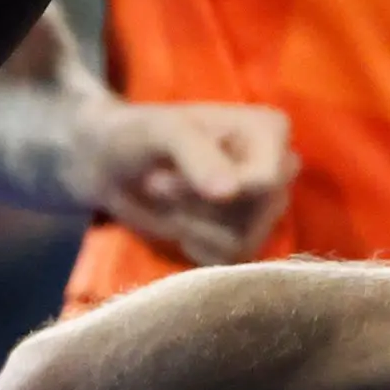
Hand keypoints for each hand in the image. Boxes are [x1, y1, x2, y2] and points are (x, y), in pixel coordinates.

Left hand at [88, 97, 296, 265]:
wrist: (112, 165)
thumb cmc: (139, 135)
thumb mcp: (162, 132)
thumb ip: (197, 156)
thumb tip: (230, 193)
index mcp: (270, 130)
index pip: (268, 180)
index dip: (219, 191)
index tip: (161, 179)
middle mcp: (277, 167)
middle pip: (259, 212)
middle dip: (199, 207)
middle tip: (156, 184)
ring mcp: (263, 206)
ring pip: (245, 240)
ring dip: (192, 225)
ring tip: (164, 198)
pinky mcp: (244, 237)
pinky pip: (232, 260)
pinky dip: (195, 246)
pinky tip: (178, 221)